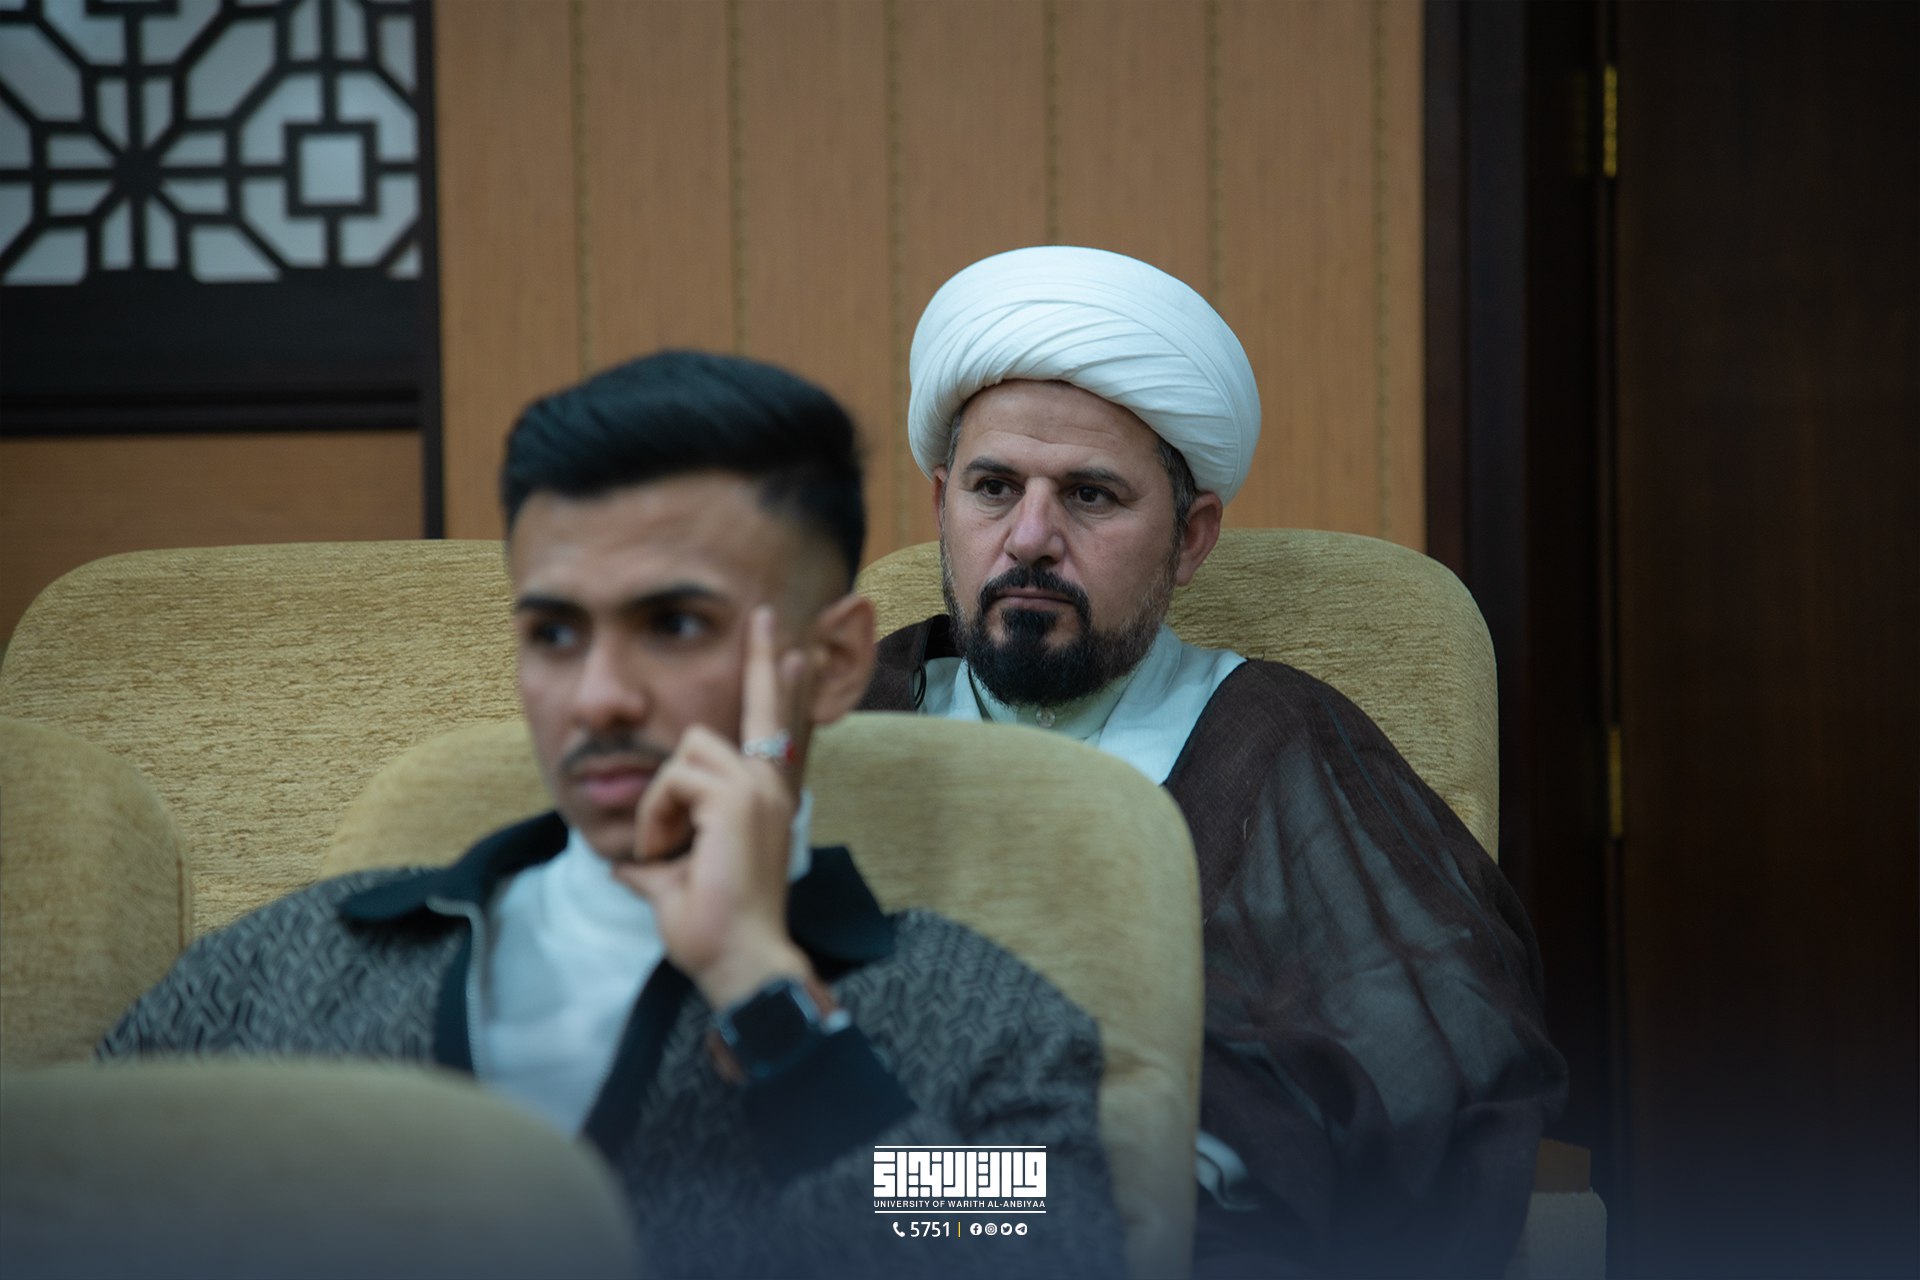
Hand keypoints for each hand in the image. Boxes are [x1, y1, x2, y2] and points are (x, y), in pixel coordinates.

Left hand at [614, 605, 816, 1008]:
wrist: (740, 960)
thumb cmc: (716, 931)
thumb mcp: (677, 884)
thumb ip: (657, 864)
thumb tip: (626, 869)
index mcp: (766, 802)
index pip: (776, 730)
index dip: (780, 686)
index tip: (790, 647)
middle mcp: (770, 788)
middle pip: (752, 707)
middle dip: (756, 665)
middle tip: (761, 612)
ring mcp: (757, 790)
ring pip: (691, 750)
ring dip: (663, 797)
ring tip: (665, 845)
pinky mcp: (735, 800)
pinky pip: (673, 780)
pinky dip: (656, 816)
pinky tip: (663, 851)